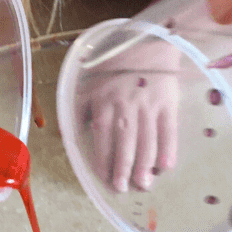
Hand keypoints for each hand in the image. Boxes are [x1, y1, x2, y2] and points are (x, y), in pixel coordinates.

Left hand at [83, 37, 179, 191]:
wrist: (147, 42)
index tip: (105, 180)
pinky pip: (169, 131)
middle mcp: (125, 108)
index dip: (103, 162)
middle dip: (122, 170)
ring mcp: (148, 107)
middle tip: (122, 189)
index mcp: (104, 105)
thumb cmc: (115, 68)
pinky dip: (168, 150)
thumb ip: (78, 112)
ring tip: (143, 184)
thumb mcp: (88, 86)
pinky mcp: (168, 105)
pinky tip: (165, 167)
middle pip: (124, 145)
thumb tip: (62, 135)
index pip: (102, 140)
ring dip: (144, 166)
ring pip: (146, 142)